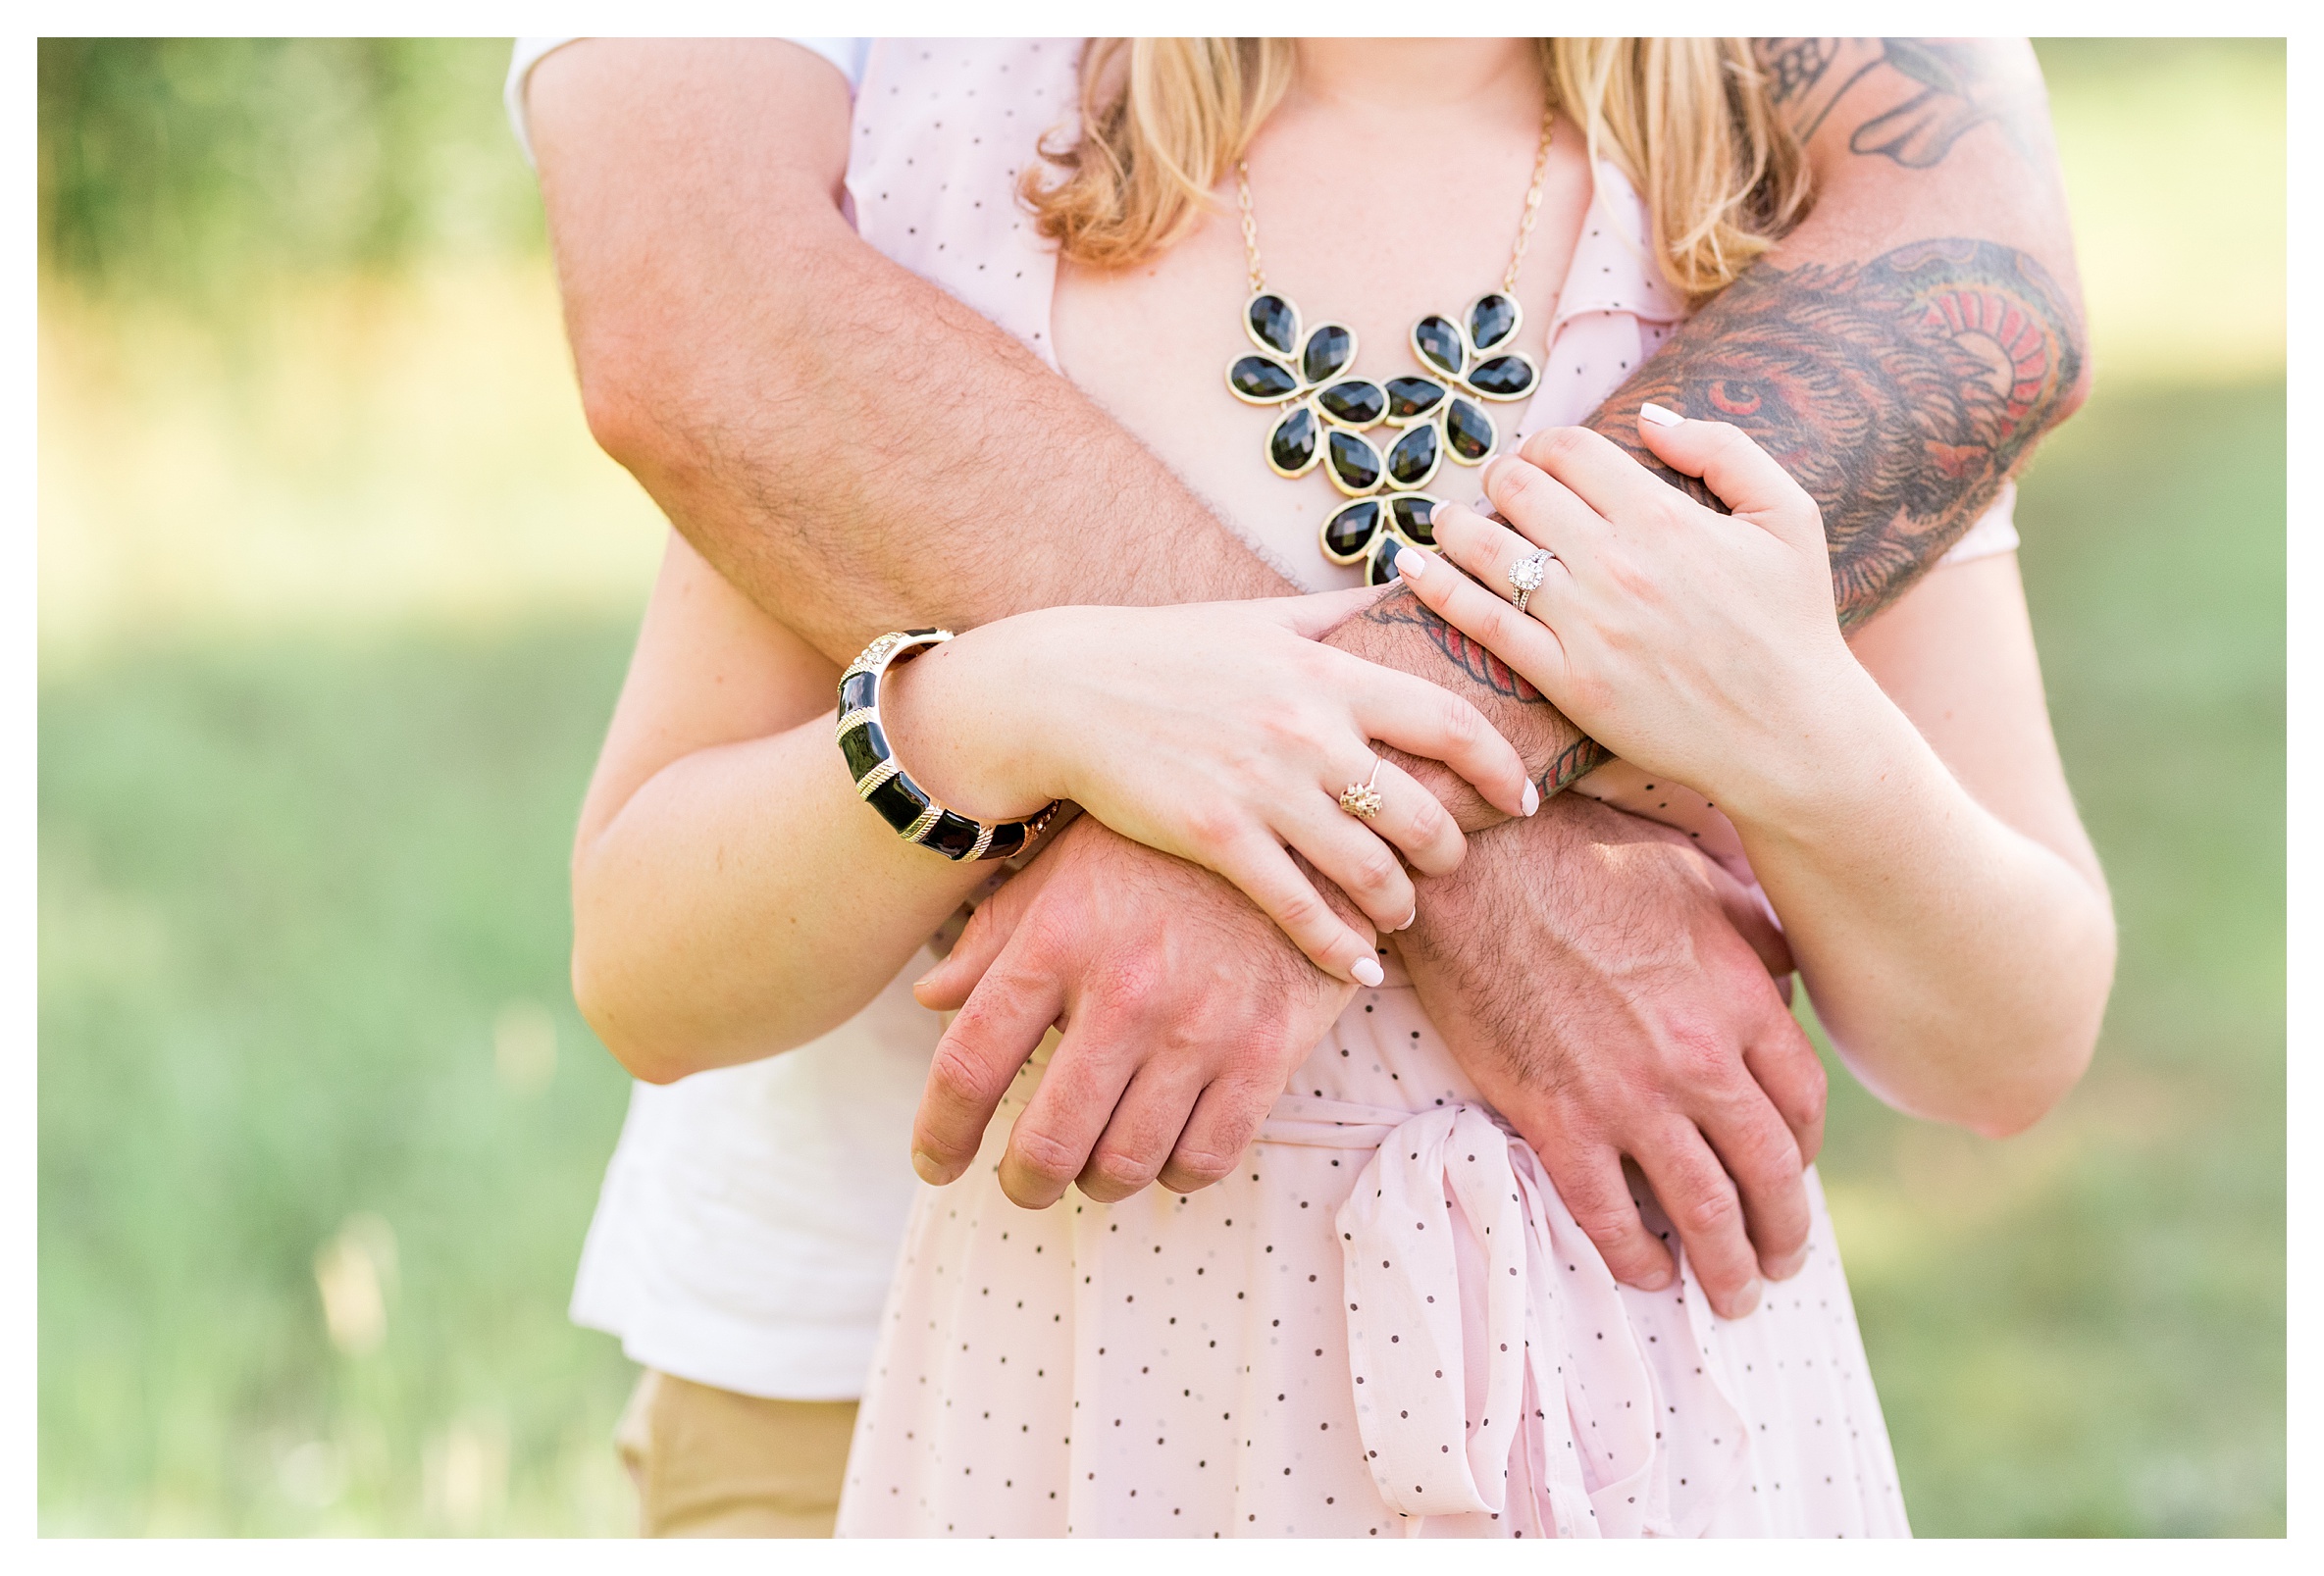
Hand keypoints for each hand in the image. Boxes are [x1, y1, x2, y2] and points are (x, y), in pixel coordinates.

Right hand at [881, 591, 1535, 982]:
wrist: (1065, 692)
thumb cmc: (1163, 651)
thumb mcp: (1257, 616)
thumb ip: (1333, 614)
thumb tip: (1402, 584)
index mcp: (1327, 673)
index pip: (1449, 722)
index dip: (1499, 768)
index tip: (1520, 798)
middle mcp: (1309, 731)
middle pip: (1422, 810)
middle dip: (1449, 850)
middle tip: (1448, 863)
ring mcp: (1266, 788)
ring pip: (1371, 868)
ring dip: (1399, 903)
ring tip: (1398, 912)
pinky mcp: (1220, 837)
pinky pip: (1300, 907)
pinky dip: (1340, 948)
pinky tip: (1360, 969)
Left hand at [909, 814, 1355, 1206]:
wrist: (1292, 825)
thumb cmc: (1158, 850)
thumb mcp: (1064, 871)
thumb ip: (994, 939)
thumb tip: (931, 999)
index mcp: (1058, 939)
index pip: (970, 1065)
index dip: (941, 1133)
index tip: (937, 1163)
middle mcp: (1126, 989)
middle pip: (1048, 1140)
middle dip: (1023, 1182)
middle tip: (1023, 1182)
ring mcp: (1201, 1026)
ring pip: (1126, 1164)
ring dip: (1097, 1184)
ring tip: (1093, 1166)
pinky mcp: (1267, 1051)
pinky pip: (1206, 1158)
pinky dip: (1174, 1173)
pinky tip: (1164, 1148)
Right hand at [1397, 792, 1826, 1319]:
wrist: (1481, 868)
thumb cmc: (1586, 860)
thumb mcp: (1698, 883)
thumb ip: (1753, 942)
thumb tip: (1780, 985)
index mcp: (1742, 1001)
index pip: (1805, 1106)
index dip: (1806, 1151)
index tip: (1793, 1171)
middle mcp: (1700, 1061)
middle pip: (1769, 1174)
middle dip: (1783, 1231)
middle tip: (1782, 1261)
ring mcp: (1629, 1097)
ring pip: (1702, 1210)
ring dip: (1726, 1266)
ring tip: (1732, 1295)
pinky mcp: (1558, 1119)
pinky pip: (1608, 1216)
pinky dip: (1636, 1257)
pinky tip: (1650, 1274)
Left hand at [1404, 410, 1874, 824]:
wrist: (1791, 736)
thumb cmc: (1795, 625)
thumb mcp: (1787, 517)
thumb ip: (1724, 451)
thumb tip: (1650, 417)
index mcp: (1663, 516)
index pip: (1570, 450)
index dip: (1545, 444)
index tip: (1541, 458)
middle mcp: (1616, 563)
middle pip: (1521, 490)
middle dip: (1501, 478)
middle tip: (1498, 488)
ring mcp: (1586, 624)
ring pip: (1490, 549)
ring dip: (1454, 523)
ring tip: (1443, 518)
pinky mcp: (1566, 680)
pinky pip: (1483, 623)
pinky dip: (1436, 587)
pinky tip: (1410, 566)